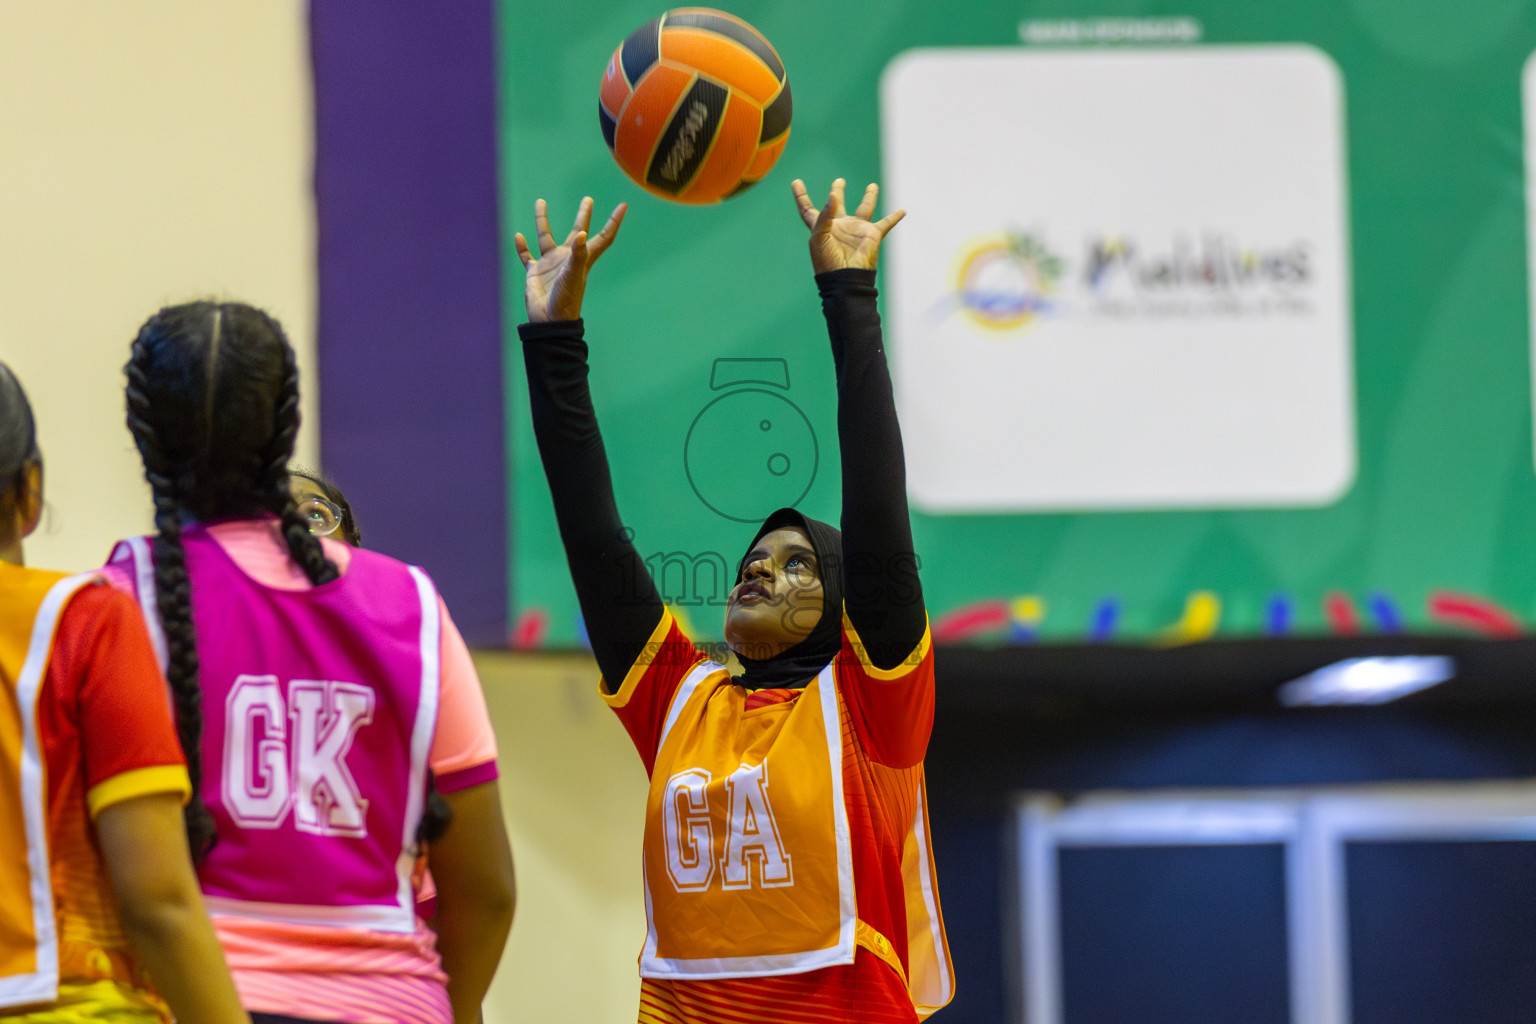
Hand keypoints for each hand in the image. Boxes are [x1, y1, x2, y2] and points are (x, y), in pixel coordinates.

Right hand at [515, 197, 626, 322]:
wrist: (549, 321)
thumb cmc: (565, 300)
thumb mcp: (573, 275)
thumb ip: (577, 255)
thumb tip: (581, 233)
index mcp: (583, 259)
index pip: (603, 237)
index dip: (613, 222)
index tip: (623, 206)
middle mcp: (568, 258)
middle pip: (578, 231)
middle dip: (583, 215)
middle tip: (588, 199)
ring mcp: (551, 264)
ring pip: (546, 237)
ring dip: (543, 221)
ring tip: (540, 201)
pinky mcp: (535, 272)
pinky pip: (527, 256)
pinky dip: (522, 247)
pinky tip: (518, 236)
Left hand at [791, 178, 904, 273]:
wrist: (845, 279)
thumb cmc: (828, 262)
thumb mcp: (820, 237)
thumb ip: (825, 215)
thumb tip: (833, 196)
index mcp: (821, 228)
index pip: (808, 209)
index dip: (801, 196)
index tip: (796, 182)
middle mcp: (839, 227)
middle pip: (836, 206)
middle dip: (837, 192)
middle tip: (839, 181)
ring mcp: (856, 230)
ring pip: (864, 208)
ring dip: (870, 197)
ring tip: (873, 186)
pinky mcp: (871, 235)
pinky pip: (885, 224)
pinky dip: (894, 218)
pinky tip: (902, 211)